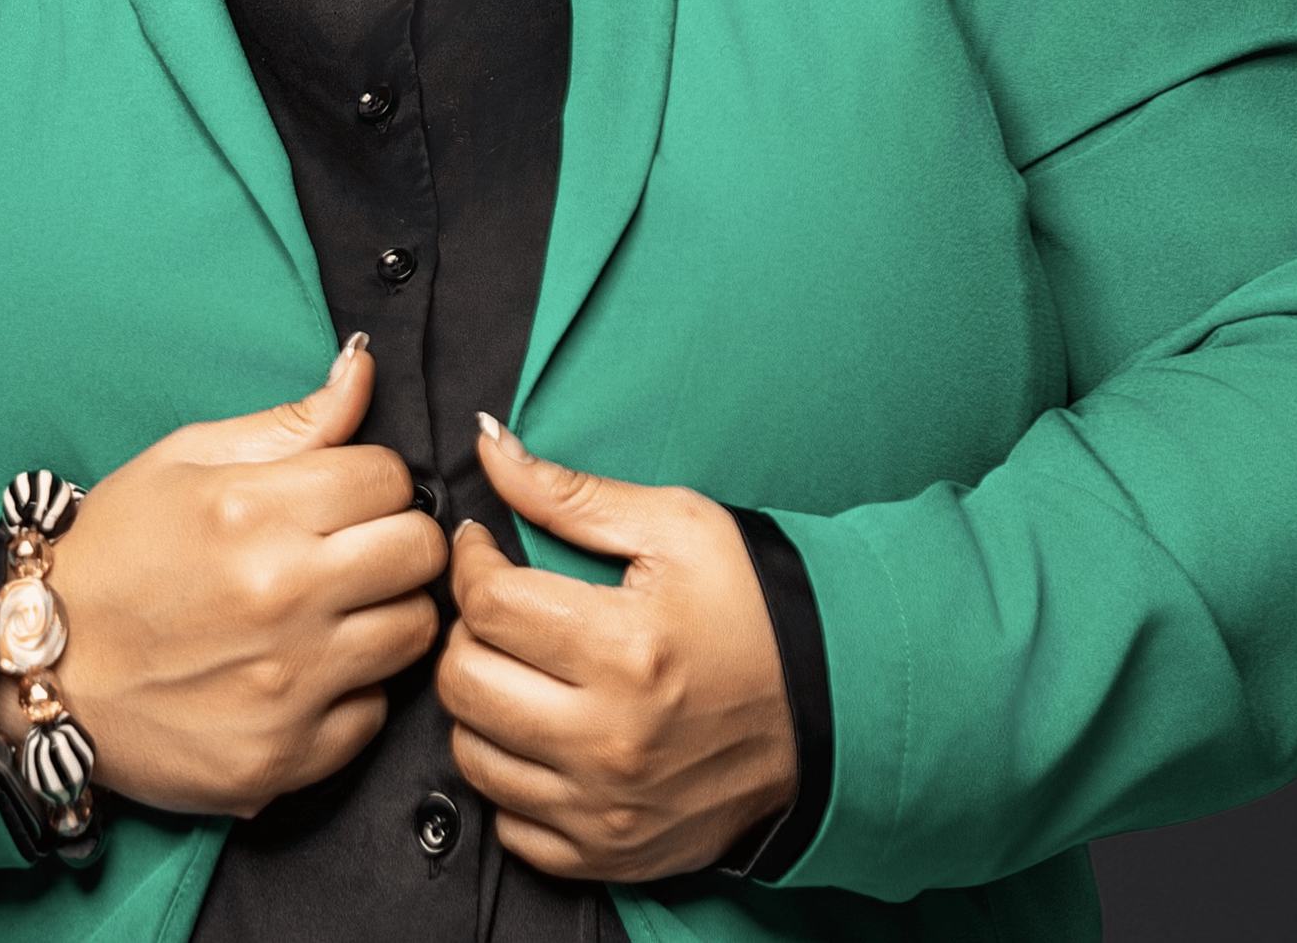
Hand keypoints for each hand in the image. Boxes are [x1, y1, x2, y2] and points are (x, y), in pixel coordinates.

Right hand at [12, 336, 447, 817]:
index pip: (391, 477)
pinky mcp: (284, 758)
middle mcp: (281, 596)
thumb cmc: (113, 553)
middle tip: (356, 549)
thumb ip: (291, 422)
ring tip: (336, 609)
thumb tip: (363, 368)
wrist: (40, 669)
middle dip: (399, 539)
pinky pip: (375, 715)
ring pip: (415, 634)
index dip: (374, 481)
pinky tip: (303, 672)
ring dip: (387, 615)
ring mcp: (287, 685)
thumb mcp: (185, 460)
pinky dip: (352, 692)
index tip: (346, 497)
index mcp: (254, 511)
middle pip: (421, 553)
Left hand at [435, 417, 796, 881]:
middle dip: (467, 631)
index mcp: (625, 649)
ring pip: (473, 755)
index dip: (471, 562)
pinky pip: (512, 826)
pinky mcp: (614, 853)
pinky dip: (512, 777)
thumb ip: (568, 492)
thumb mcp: (674, 526)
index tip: (485, 548)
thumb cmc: (754, 605)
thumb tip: (488, 443)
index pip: (486, 604)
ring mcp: (610, 807)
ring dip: (479, 704)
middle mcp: (610, 741)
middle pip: (463, 683)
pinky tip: (541, 733)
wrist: (832, 705)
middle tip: (499, 608)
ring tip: (519, 667)